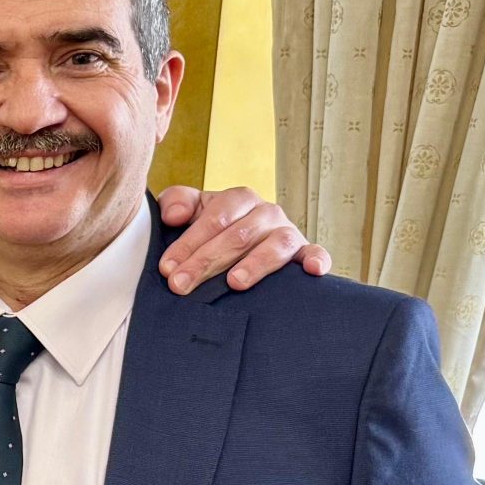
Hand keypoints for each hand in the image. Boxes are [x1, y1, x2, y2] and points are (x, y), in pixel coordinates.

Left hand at [156, 186, 333, 294]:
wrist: (241, 240)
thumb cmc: (212, 228)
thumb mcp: (191, 210)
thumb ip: (176, 203)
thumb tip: (173, 216)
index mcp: (239, 199)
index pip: (214, 218)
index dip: (189, 243)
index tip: (167, 268)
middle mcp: (266, 212)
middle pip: (238, 235)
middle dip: (207, 261)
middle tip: (181, 285)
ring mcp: (288, 232)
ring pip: (275, 245)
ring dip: (255, 264)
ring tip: (234, 283)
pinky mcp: (304, 252)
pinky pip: (315, 253)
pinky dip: (317, 260)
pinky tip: (312, 272)